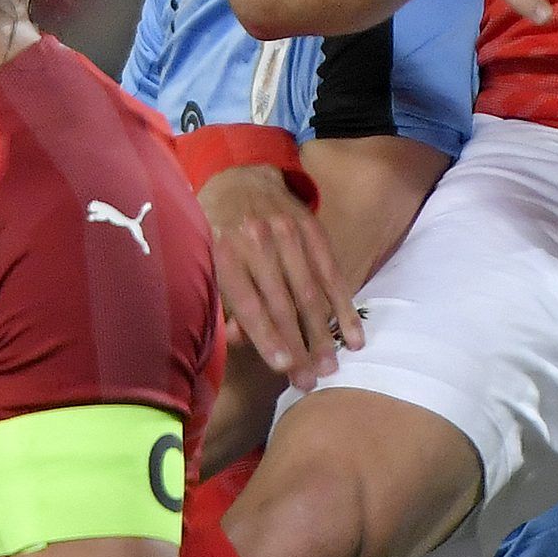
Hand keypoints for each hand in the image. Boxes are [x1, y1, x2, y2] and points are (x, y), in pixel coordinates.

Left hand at [199, 163, 359, 389]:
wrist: (238, 177)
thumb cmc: (215, 231)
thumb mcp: (204, 260)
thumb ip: (220, 301)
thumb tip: (239, 340)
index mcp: (223, 250)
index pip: (249, 300)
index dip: (266, 335)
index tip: (283, 366)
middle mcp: (256, 239)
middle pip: (281, 300)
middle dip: (298, 344)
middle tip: (311, 379)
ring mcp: (286, 230)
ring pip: (309, 290)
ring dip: (322, 332)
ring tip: (331, 365)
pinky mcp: (310, 227)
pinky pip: (330, 271)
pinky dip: (343, 305)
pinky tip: (353, 334)